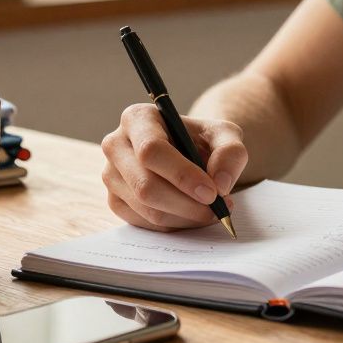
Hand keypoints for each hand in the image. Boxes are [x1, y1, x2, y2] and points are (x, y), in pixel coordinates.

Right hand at [101, 104, 247, 230]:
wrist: (189, 152)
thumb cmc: (203, 140)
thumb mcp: (225, 135)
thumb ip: (230, 152)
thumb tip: (220, 183)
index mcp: (138, 118)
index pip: (151, 150)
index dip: (182, 175)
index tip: (211, 192)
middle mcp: (116, 145)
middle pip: (145, 185)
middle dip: (186, 204)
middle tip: (218, 208)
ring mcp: (111, 175)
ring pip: (146, 208)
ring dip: (185, 217)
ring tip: (212, 210)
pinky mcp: (115, 200)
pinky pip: (144, 223)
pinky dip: (175, 225)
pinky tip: (193, 214)